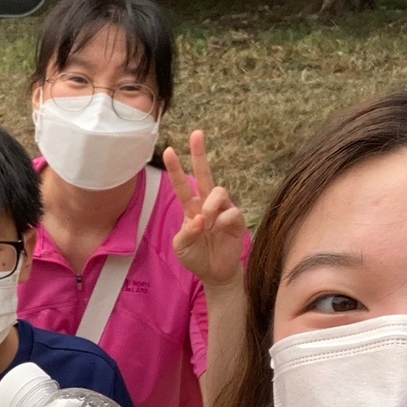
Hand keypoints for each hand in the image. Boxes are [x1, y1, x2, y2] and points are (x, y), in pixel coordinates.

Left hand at [167, 131, 248, 287]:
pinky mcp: (237, 220)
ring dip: (210, 205)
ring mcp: (223, 210)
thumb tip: (199, 219)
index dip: (176, 168)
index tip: (169, 150)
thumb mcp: (182, 247)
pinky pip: (231, 212)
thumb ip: (186, 232)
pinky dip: (222, 221)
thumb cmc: (196, 257)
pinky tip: (218, 230)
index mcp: (191, 208)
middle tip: (196, 133)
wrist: (215, 273)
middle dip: (200, 154)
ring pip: (218, 191)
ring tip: (207, 222)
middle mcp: (208, 204)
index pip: (182, 185)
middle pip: (205, 174)